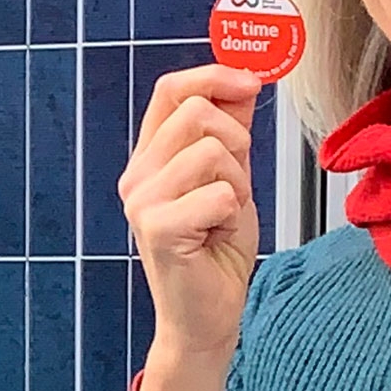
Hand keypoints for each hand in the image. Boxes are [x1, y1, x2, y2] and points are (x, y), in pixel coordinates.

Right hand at [117, 64, 263, 363]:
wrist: (209, 315)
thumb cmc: (216, 250)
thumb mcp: (232, 177)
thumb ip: (232, 129)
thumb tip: (246, 79)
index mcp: (150, 157)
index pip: (171, 89)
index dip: (214, 75)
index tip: (252, 81)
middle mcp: (137, 174)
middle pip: (197, 112)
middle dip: (237, 143)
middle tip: (235, 185)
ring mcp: (142, 201)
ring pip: (212, 151)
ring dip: (237, 184)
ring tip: (223, 216)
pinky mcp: (157, 229)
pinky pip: (219, 194)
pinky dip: (233, 214)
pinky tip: (218, 236)